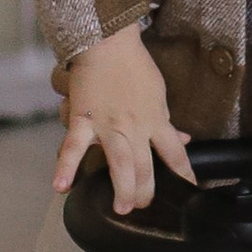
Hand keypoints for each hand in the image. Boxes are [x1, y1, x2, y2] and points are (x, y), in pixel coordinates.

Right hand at [51, 26, 193, 214]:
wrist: (108, 42)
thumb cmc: (134, 67)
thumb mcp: (159, 94)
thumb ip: (166, 123)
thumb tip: (182, 140)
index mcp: (156, 121)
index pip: (175, 155)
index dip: (184, 176)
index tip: (189, 194)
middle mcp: (135, 127)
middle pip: (145, 166)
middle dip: (147, 191)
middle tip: (144, 208)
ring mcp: (108, 126)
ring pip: (118, 162)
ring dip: (122, 187)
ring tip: (122, 209)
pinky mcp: (83, 120)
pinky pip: (73, 147)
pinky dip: (65, 167)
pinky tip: (61, 187)